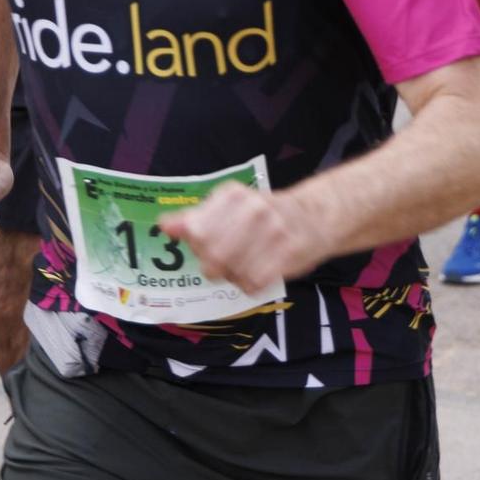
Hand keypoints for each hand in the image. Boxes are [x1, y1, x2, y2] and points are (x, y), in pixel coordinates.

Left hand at [158, 184, 319, 295]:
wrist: (314, 216)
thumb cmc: (264, 214)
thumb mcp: (228, 206)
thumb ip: (195, 218)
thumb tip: (164, 225)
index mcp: (231, 195)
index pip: (195, 230)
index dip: (198, 245)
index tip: (209, 242)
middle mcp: (251, 209)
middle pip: (211, 257)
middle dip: (214, 265)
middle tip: (227, 259)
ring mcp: (271, 231)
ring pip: (231, 273)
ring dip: (234, 276)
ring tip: (246, 264)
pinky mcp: (287, 254)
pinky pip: (252, 283)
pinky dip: (251, 285)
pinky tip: (260, 272)